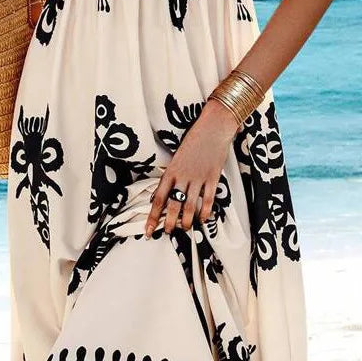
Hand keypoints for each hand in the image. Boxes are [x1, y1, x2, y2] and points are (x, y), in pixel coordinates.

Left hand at [145, 100, 241, 237]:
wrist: (213, 127)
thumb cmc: (194, 140)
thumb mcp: (177, 156)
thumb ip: (172, 175)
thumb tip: (165, 193)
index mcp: (171, 171)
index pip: (158, 199)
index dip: (153, 217)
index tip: (148, 230)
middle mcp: (183, 176)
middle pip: (173, 205)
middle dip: (169, 222)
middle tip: (167, 232)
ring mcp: (198, 178)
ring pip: (190, 206)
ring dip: (186, 221)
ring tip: (185, 228)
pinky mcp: (212, 178)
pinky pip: (208, 200)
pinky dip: (205, 212)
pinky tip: (203, 220)